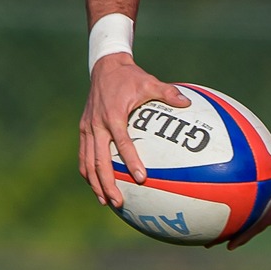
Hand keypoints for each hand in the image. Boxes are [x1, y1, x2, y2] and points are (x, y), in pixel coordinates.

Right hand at [79, 53, 187, 207]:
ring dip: (95, 184)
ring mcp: (87, 128)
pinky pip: (84, 156)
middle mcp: (97, 124)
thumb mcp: (149, 81)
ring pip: (87, 162)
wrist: (105, 67)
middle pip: (99, 161)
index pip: (122, 142)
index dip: (131, 161)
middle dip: (107, 184)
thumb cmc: (130, 77)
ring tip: (106, 202)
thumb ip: (168, 92)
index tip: (141, 178)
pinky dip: (88, 173)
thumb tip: (187, 103)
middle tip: (119, 202)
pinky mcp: (83, 130)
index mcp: (114, 114)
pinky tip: (97, 187)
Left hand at [227, 128, 270, 249]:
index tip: (225, 241)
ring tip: (222, 229)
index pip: (259, 221)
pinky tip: (248, 212)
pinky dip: (256, 220)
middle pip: (253, 227)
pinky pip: (269, 219)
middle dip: (233, 233)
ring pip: (260, 224)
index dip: (242, 232)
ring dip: (244, 227)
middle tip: (210, 240)